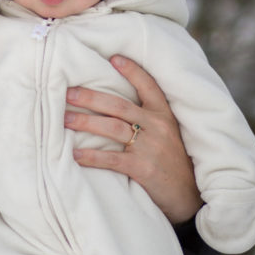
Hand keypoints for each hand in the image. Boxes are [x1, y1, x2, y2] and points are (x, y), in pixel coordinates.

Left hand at [64, 55, 202, 223]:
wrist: (190, 196)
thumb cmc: (173, 161)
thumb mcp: (168, 133)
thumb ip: (148, 118)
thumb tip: (113, 103)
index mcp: (164, 114)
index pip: (148, 85)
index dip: (132, 71)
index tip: (113, 58)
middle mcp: (158, 126)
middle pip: (119, 106)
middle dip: (91, 97)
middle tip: (68, 93)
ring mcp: (151, 147)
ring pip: (112, 128)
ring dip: (85, 122)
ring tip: (64, 119)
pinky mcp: (143, 169)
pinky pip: (112, 159)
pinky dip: (91, 156)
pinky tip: (74, 155)